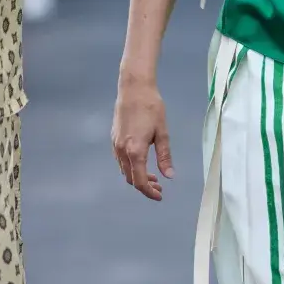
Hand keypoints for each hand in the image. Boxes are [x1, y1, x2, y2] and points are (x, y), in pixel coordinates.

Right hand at [112, 75, 173, 201]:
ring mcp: (115, 144)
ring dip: (137, 176)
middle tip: (159, 187)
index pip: (139, 181)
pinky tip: (142, 163)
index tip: (160, 195)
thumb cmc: (151, 107)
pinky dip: (131, 167)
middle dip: (144, 186)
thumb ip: (164, 156)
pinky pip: (120, 160)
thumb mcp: (163, 133)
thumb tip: (169, 176)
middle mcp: (122, 150)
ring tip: (153, 176)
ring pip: (124, 170)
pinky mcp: (114, 138)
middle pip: (130, 178)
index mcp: (135, 151)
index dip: (149, 192)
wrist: (134, 88)